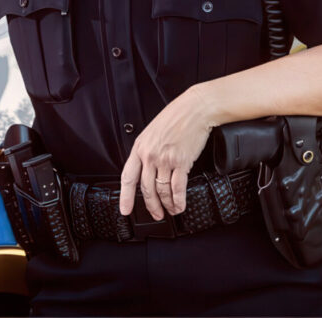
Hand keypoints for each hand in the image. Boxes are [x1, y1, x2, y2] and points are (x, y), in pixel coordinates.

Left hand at [119, 84, 215, 220]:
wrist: (196, 108)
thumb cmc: (177, 116)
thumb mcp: (153, 131)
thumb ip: (147, 149)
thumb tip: (147, 169)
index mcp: (140, 147)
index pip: (128, 177)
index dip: (125, 197)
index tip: (125, 210)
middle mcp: (150, 155)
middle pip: (146, 189)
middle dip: (151, 206)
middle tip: (156, 214)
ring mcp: (165, 160)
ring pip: (162, 191)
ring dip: (167, 205)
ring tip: (171, 210)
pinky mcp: (182, 162)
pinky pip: (177, 188)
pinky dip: (178, 200)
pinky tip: (180, 205)